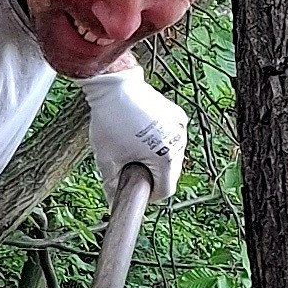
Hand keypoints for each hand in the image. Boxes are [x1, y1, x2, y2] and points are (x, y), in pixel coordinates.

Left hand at [85, 55, 187, 206]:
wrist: (115, 85)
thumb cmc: (110, 120)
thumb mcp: (107, 158)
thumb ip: (112, 185)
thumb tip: (113, 202)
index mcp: (165, 156)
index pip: (165, 190)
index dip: (149, 194)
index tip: (136, 190)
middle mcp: (179, 142)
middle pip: (171, 174)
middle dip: (153, 175)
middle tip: (132, 168)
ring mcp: (180, 127)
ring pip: (173, 156)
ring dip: (158, 158)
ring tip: (136, 148)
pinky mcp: (178, 114)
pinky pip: (173, 138)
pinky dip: (161, 141)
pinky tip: (144, 135)